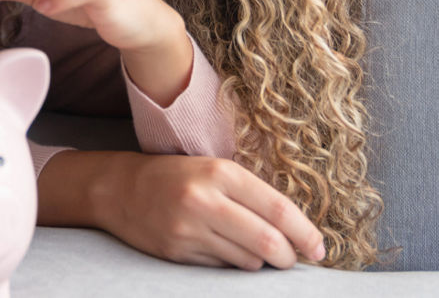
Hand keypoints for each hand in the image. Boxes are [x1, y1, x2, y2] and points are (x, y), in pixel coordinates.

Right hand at [46, 151, 325, 269]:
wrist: (119, 188)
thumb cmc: (176, 176)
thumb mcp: (214, 170)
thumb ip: (251, 195)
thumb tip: (295, 231)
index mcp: (220, 173)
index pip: (278, 210)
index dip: (306, 234)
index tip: (319, 248)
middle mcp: (204, 200)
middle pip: (268, 242)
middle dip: (287, 257)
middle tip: (291, 259)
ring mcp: (189, 229)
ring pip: (247, 261)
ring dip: (260, 262)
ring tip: (255, 252)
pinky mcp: (177, 252)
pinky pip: (221, 269)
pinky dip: (232, 265)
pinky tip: (225, 251)